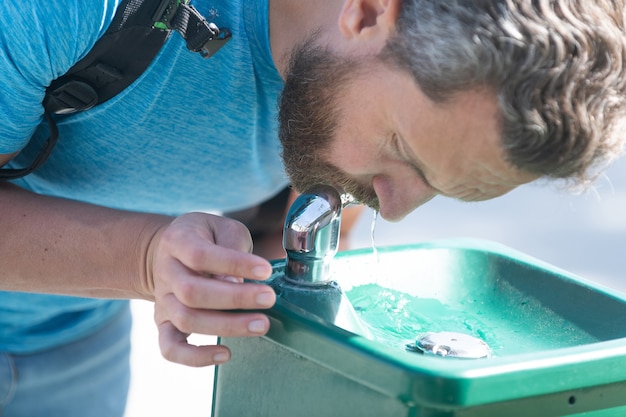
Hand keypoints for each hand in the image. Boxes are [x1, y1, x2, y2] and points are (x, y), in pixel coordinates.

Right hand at [148, 212, 275, 366]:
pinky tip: (225, 354)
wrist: (169, 252)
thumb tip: (237, 282)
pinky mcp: (164, 323)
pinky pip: (170, 348)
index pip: (200, 255)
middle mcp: (165, 272)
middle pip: (192, 292)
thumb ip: (232, 247)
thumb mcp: (223, 227)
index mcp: (178, 241)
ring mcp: (162, 300)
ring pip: (186, 320)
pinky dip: (195, 357)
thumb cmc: (207, 238)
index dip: (234, 264)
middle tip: (268, 298)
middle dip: (235, 299)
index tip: (265, 270)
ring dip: (226, 326)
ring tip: (261, 325)